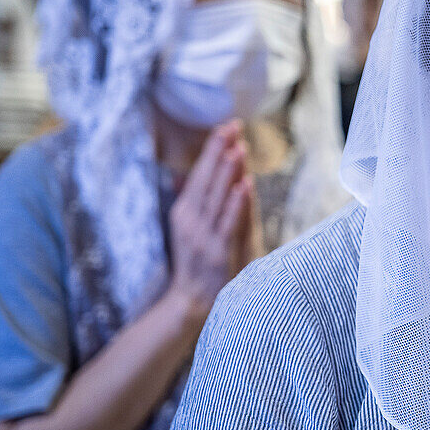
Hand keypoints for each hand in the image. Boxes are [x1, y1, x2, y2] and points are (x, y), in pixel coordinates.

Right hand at [166, 120, 254, 325]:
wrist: (193, 302)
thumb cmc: (197, 261)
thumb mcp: (190, 228)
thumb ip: (192, 201)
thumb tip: (183, 175)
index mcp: (184, 211)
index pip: (199, 174)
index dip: (212, 150)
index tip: (225, 126)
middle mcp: (190, 220)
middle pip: (206, 180)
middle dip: (219, 152)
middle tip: (232, 127)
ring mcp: (203, 236)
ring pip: (217, 198)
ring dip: (228, 172)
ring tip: (238, 148)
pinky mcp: (218, 251)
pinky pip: (228, 223)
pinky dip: (236, 203)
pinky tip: (245, 185)